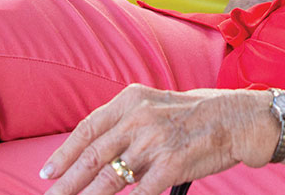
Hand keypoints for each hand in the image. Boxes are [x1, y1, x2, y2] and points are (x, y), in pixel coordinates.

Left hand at [40, 85, 275, 194]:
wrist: (236, 118)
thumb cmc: (197, 113)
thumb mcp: (156, 104)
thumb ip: (127, 122)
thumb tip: (99, 150)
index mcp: (131, 100)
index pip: (88, 129)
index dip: (64, 153)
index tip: (48, 171)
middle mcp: (138, 119)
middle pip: (92, 157)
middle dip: (66, 182)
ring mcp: (153, 143)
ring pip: (109, 179)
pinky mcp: (169, 166)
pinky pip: (137, 194)